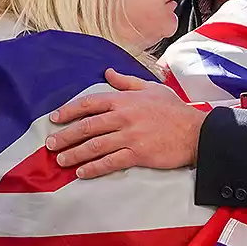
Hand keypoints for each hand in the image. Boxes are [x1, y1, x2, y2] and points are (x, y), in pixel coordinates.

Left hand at [47, 68, 206, 177]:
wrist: (196, 132)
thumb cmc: (174, 110)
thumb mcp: (151, 88)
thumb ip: (126, 82)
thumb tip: (107, 73)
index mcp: (125, 100)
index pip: (90, 103)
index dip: (69, 111)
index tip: (55, 118)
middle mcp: (124, 117)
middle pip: (87, 126)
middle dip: (66, 136)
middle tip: (50, 144)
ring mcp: (130, 137)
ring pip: (95, 146)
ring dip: (75, 154)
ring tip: (61, 160)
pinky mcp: (138, 154)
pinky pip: (110, 162)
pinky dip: (94, 168)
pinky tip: (82, 172)